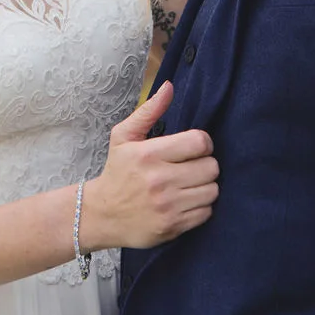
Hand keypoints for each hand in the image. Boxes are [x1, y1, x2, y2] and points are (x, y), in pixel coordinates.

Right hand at [79, 81, 218, 251]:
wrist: (103, 215)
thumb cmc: (117, 171)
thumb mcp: (124, 136)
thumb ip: (149, 110)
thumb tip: (169, 87)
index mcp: (150, 154)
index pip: (199, 142)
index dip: (203, 142)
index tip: (194, 147)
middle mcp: (160, 180)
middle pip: (211, 167)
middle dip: (205, 164)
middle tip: (192, 166)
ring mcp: (168, 206)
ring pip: (212, 190)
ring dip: (205, 186)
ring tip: (191, 183)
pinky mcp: (173, 226)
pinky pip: (206, 212)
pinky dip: (201, 206)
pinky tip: (186, 201)